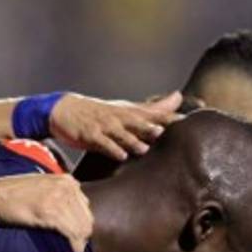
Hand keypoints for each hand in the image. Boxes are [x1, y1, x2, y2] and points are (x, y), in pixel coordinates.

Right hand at [0, 173, 92, 251]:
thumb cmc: (10, 196)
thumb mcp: (40, 187)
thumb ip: (58, 195)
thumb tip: (71, 214)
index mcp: (66, 179)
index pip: (85, 206)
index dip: (81, 224)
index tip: (75, 236)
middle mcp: (66, 186)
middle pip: (87, 218)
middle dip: (82, 234)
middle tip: (74, 246)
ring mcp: (59, 198)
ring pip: (82, 227)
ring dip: (79, 242)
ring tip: (73, 251)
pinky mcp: (50, 212)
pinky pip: (72, 233)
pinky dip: (75, 245)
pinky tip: (72, 251)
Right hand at [49, 91, 182, 160]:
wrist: (64, 110)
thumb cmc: (101, 112)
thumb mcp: (127, 108)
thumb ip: (154, 107)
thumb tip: (178, 97)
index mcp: (129, 112)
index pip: (153, 114)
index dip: (169, 118)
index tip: (187, 121)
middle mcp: (118, 117)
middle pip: (138, 121)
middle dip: (152, 126)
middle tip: (168, 131)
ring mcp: (103, 126)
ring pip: (121, 133)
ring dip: (133, 139)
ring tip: (145, 147)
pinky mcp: (89, 135)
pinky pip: (102, 143)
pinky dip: (111, 148)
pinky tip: (121, 155)